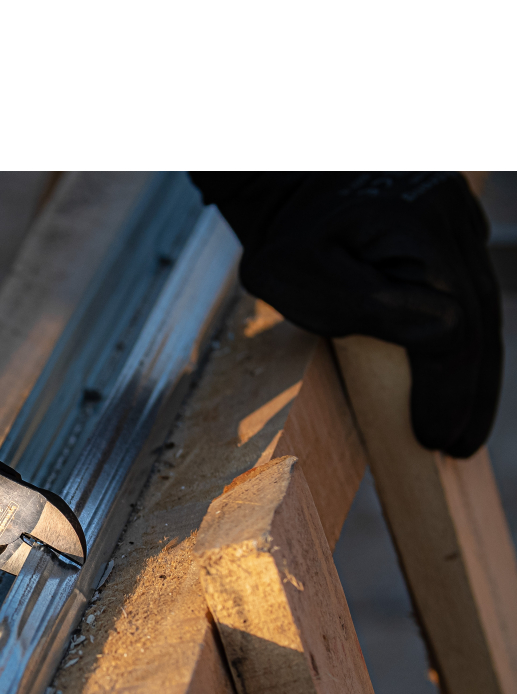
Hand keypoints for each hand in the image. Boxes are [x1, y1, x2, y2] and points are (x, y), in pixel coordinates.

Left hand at [190, 172, 501, 457]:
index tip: (433, 437)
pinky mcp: (452, 233)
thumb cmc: (282, 230)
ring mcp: (458, 225)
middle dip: (469, 394)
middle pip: (479, 325)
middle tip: (455, 446)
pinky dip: (467, 345)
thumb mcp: (293, 270)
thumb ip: (360, 303)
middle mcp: (452, 226)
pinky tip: (458, 382)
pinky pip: (470, 297)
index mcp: (418, 236)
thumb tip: (439, 334)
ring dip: (475, 375)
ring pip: (483, 312)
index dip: (446, 391)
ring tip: (462, 429)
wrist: (285, 176)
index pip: (451, 331)